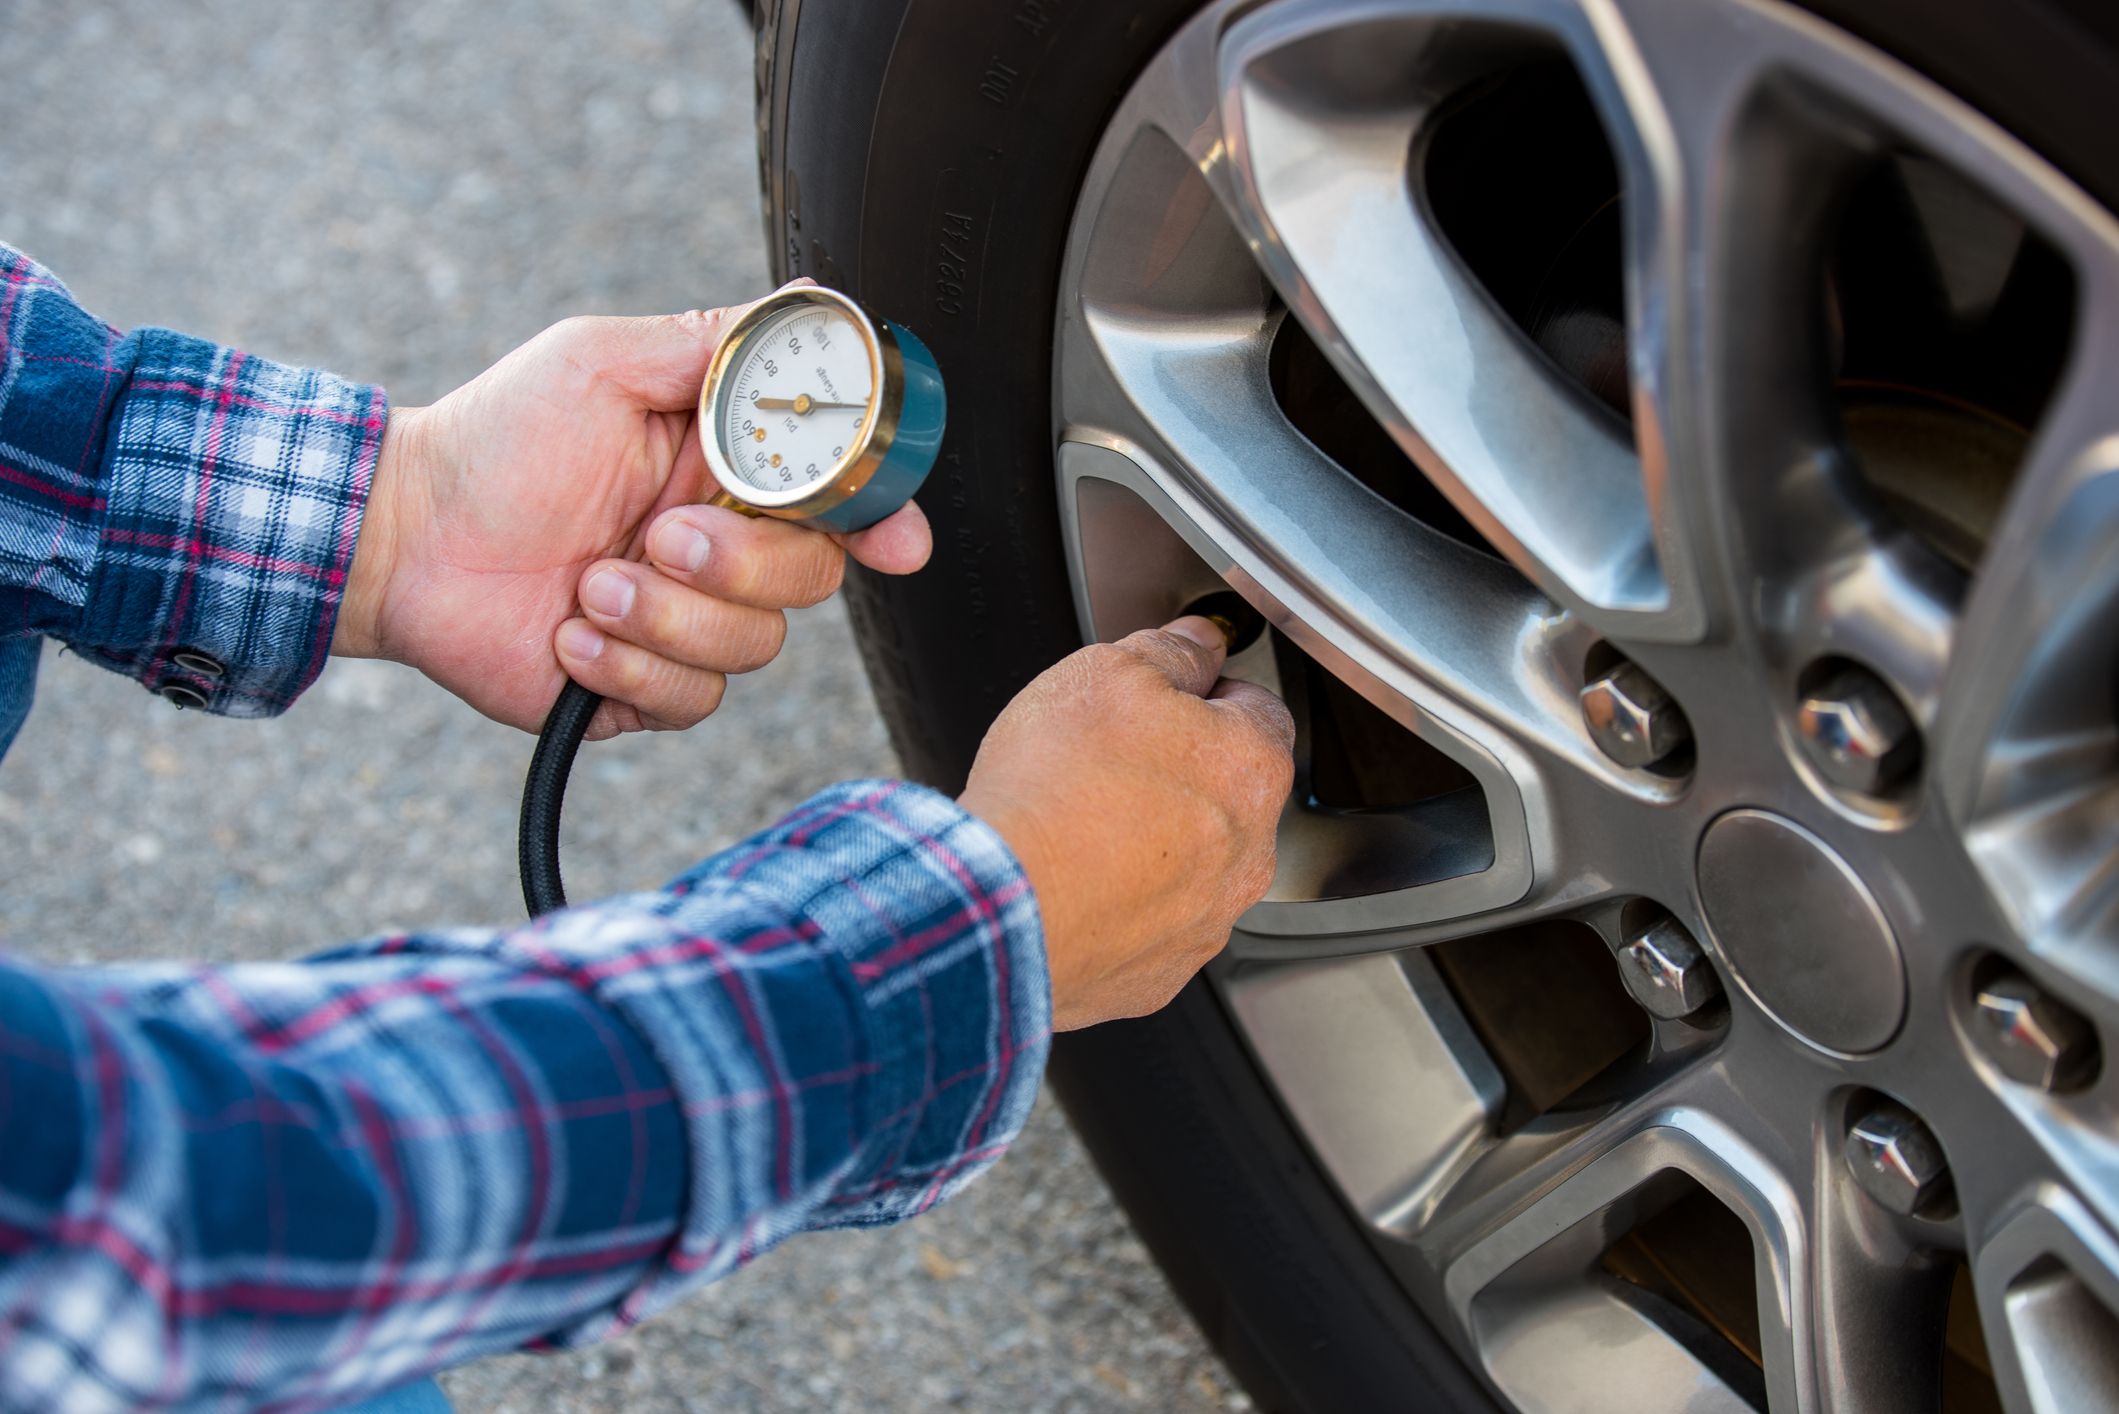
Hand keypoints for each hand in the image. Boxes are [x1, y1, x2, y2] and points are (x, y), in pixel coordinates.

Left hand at [333, 297, 930, 737]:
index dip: (881, 518)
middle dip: (740, 563)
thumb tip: (812, 301)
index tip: (895, 541)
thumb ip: (714, 342)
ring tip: (586, 585)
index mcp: (729, 471)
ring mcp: (688, 622)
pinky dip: (624, 665)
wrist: (403, 536)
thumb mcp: (604, 361)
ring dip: (665, 617)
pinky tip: (568, 634)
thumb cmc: (496, 440)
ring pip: (753, 645)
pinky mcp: (646, 687)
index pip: (839, 498)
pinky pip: (691, 699)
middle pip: (812, 577)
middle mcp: (722, 548)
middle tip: (661, 536)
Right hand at [959, 618, 1294, 1030]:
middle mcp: (1248, 855)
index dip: (1204, 695)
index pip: (1256, 711)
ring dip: (1150, 846)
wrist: (998, 904)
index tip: (1162, 698)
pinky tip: (1072, 884)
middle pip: (1225, 796)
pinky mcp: (1156, 975)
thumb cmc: (1056, 789)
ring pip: (1190, 868)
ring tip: (1079, 828)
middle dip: (1176, 775)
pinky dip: (1117, 907)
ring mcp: (1205, 923)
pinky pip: (1147, 929)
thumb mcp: (1109, 673)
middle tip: (1106, 762)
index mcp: (1252, 770)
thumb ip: (1170, 652)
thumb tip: (1198, 643)